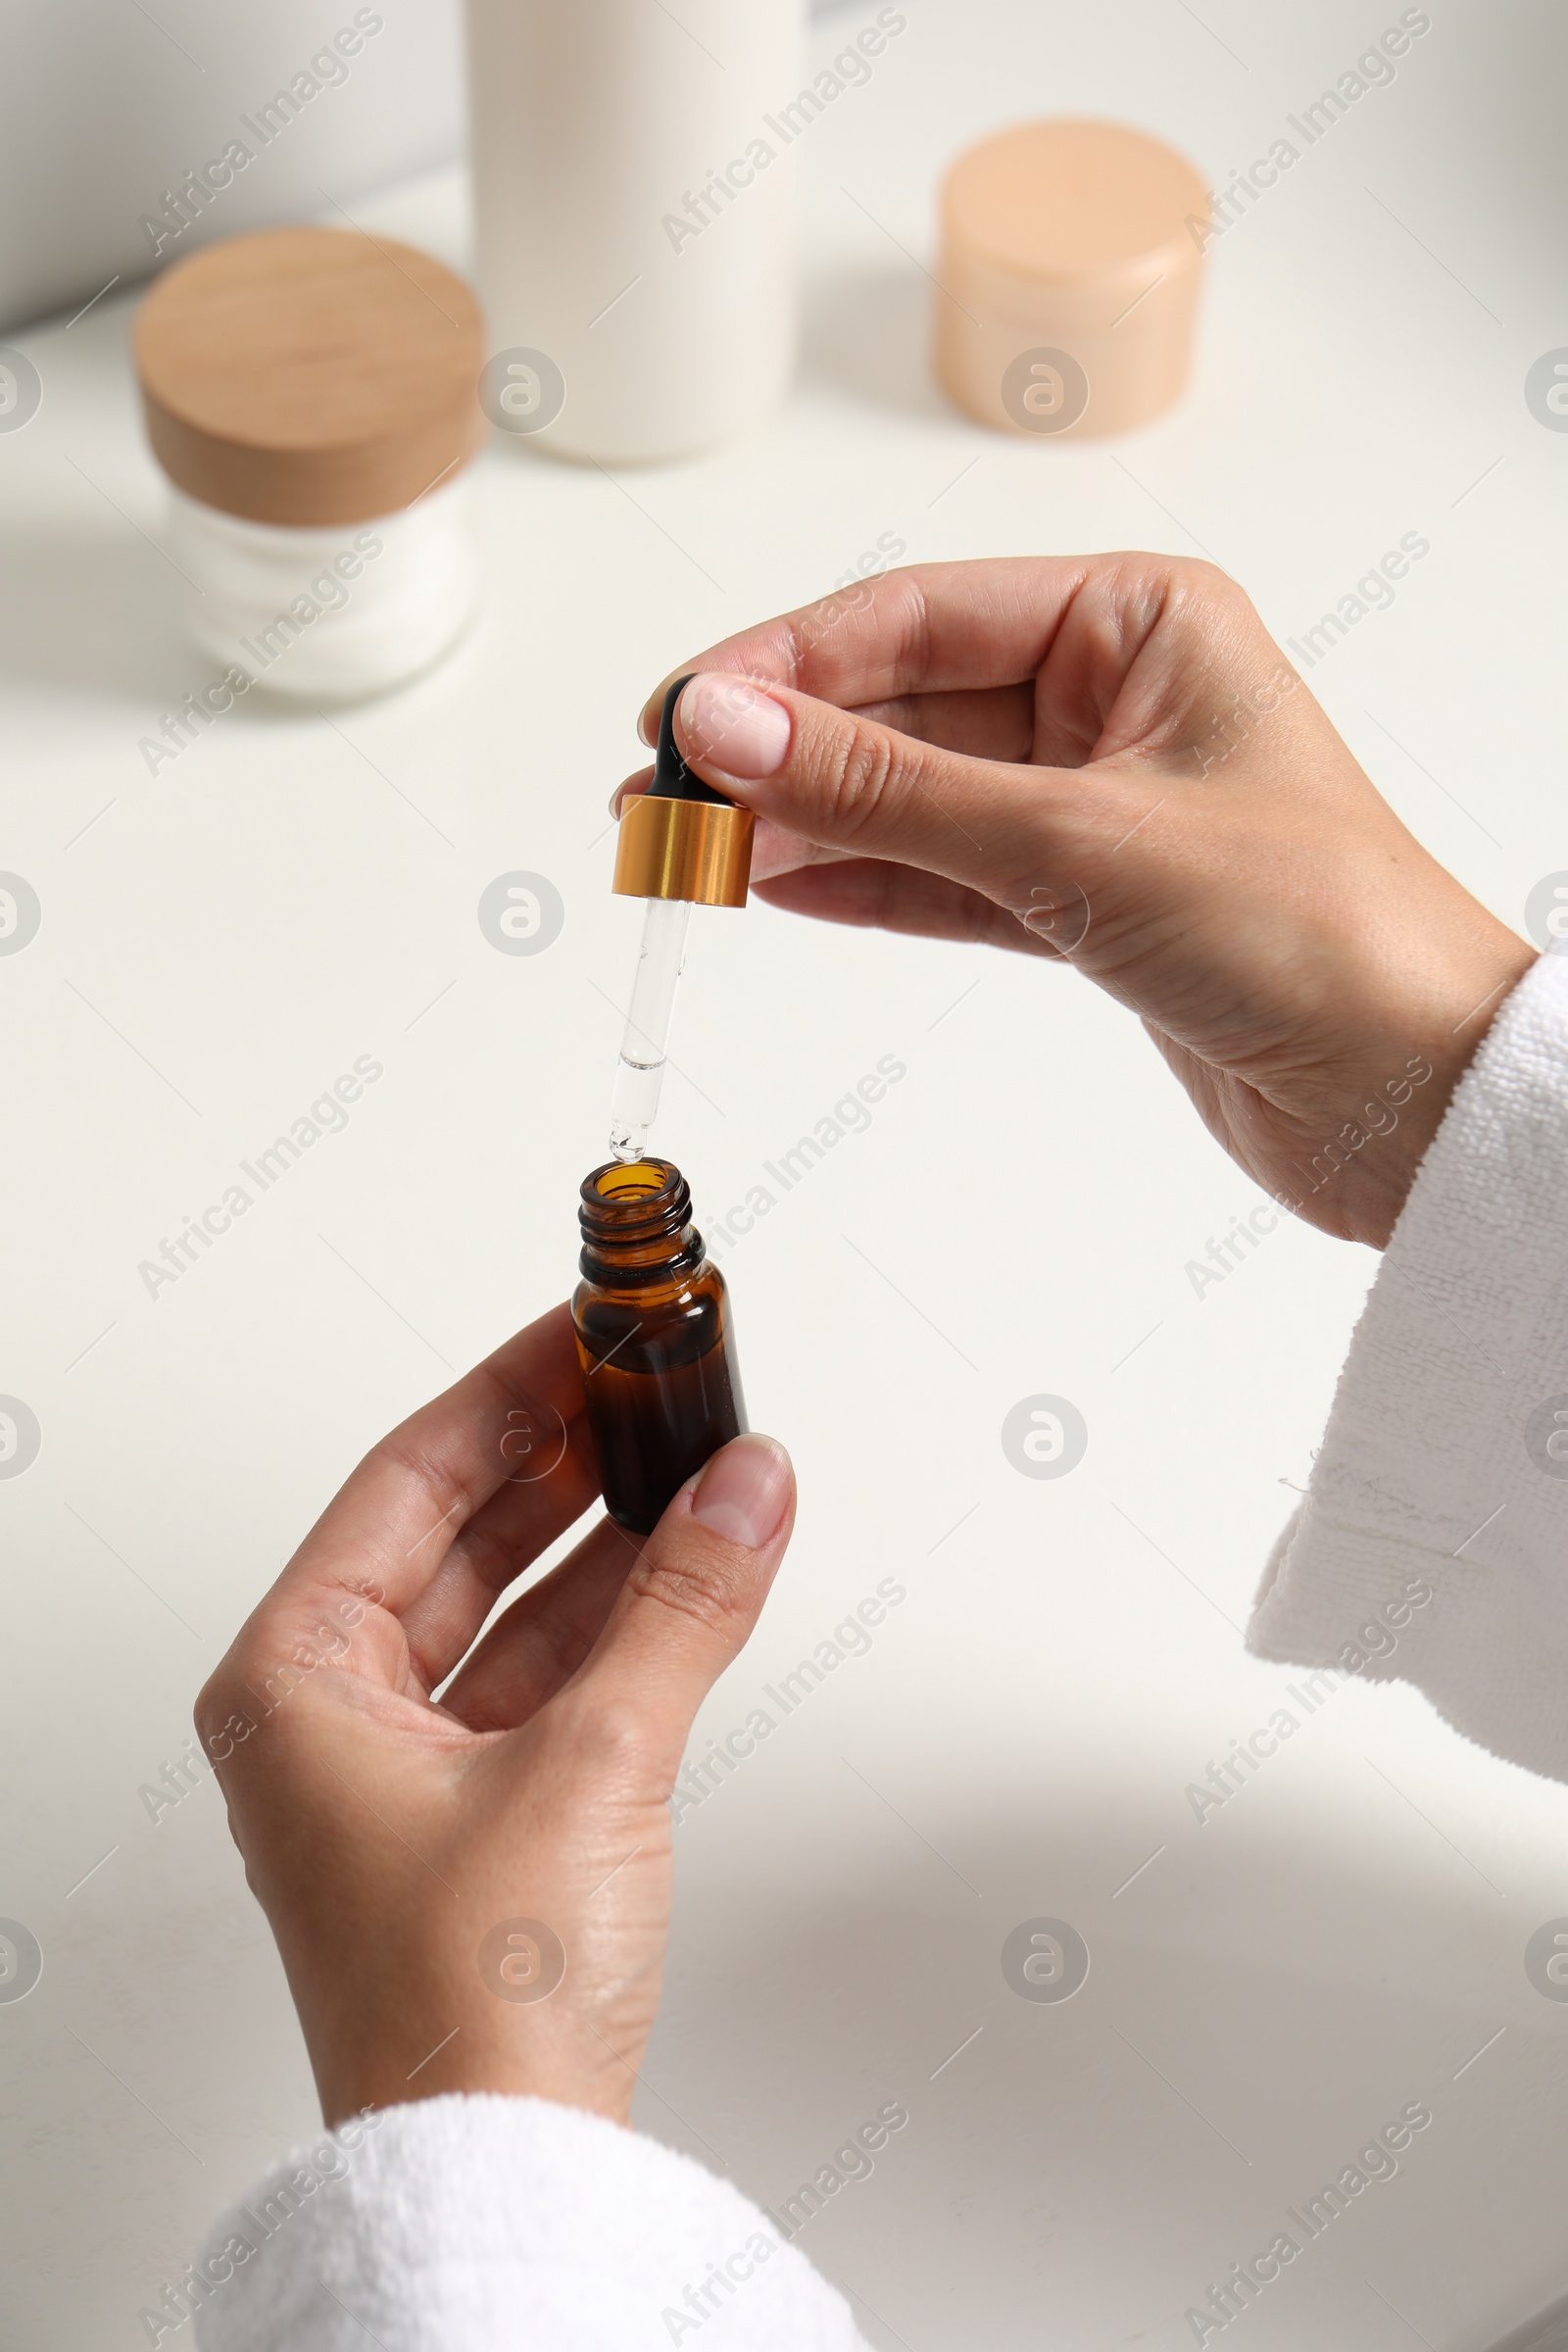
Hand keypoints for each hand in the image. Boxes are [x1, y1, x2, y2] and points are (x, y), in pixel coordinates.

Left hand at [194, 1304, 793, 2128]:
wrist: (500, 2170)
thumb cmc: (468, 2006)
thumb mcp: (592, 1764)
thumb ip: (681, 1607)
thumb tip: (745, 1488)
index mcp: (293, 1680)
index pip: (409, 1478)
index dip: (511, 1391)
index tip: (588, 1329)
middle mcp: (331, 1715)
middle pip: (458, 1532)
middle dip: (565, 1457)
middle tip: (651, 1381)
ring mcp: (404, 1769)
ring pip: (510, 1604)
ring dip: (606, 1537)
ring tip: (693, 1456)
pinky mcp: (477, 1818)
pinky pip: (547, 1676)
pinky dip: (619, 1621)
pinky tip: (687, 1566)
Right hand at [622, 557, 1531, 1247]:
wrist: (1415, 1100)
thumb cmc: (1317, 935)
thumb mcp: (1074, 843)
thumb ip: (886, 789)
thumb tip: (725, 727)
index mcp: (1144, 622)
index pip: (919, 615)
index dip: (785, 663)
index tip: (678, 714)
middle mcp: (1119, 699)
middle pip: (904, 702)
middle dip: (780, 749)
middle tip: (659, 795)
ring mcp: (1098, 806)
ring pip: (913, 797)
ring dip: (804, 823)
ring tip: (691, 849)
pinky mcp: (1089, 907)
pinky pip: (945, 876)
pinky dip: (862, 885)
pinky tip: (775, 886)